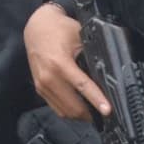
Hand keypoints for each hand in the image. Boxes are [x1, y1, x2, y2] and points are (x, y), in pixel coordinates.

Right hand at [25, 3, 104, 119]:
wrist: (36, 28)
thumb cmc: (57, 29)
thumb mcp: (78, 37)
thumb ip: (90, 54)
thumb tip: (106, 73)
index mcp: (59, 63)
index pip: (82, 86)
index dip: (96, 99)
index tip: (107, 110)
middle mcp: (48, 77)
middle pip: (73, 106)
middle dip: (90, 114)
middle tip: (105, 113)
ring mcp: (42, 85)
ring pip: (64, 111)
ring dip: (80, 115)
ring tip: (94, 113)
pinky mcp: (39, 88)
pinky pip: (56, 107)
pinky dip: (69, 111)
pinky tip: (79, 107)